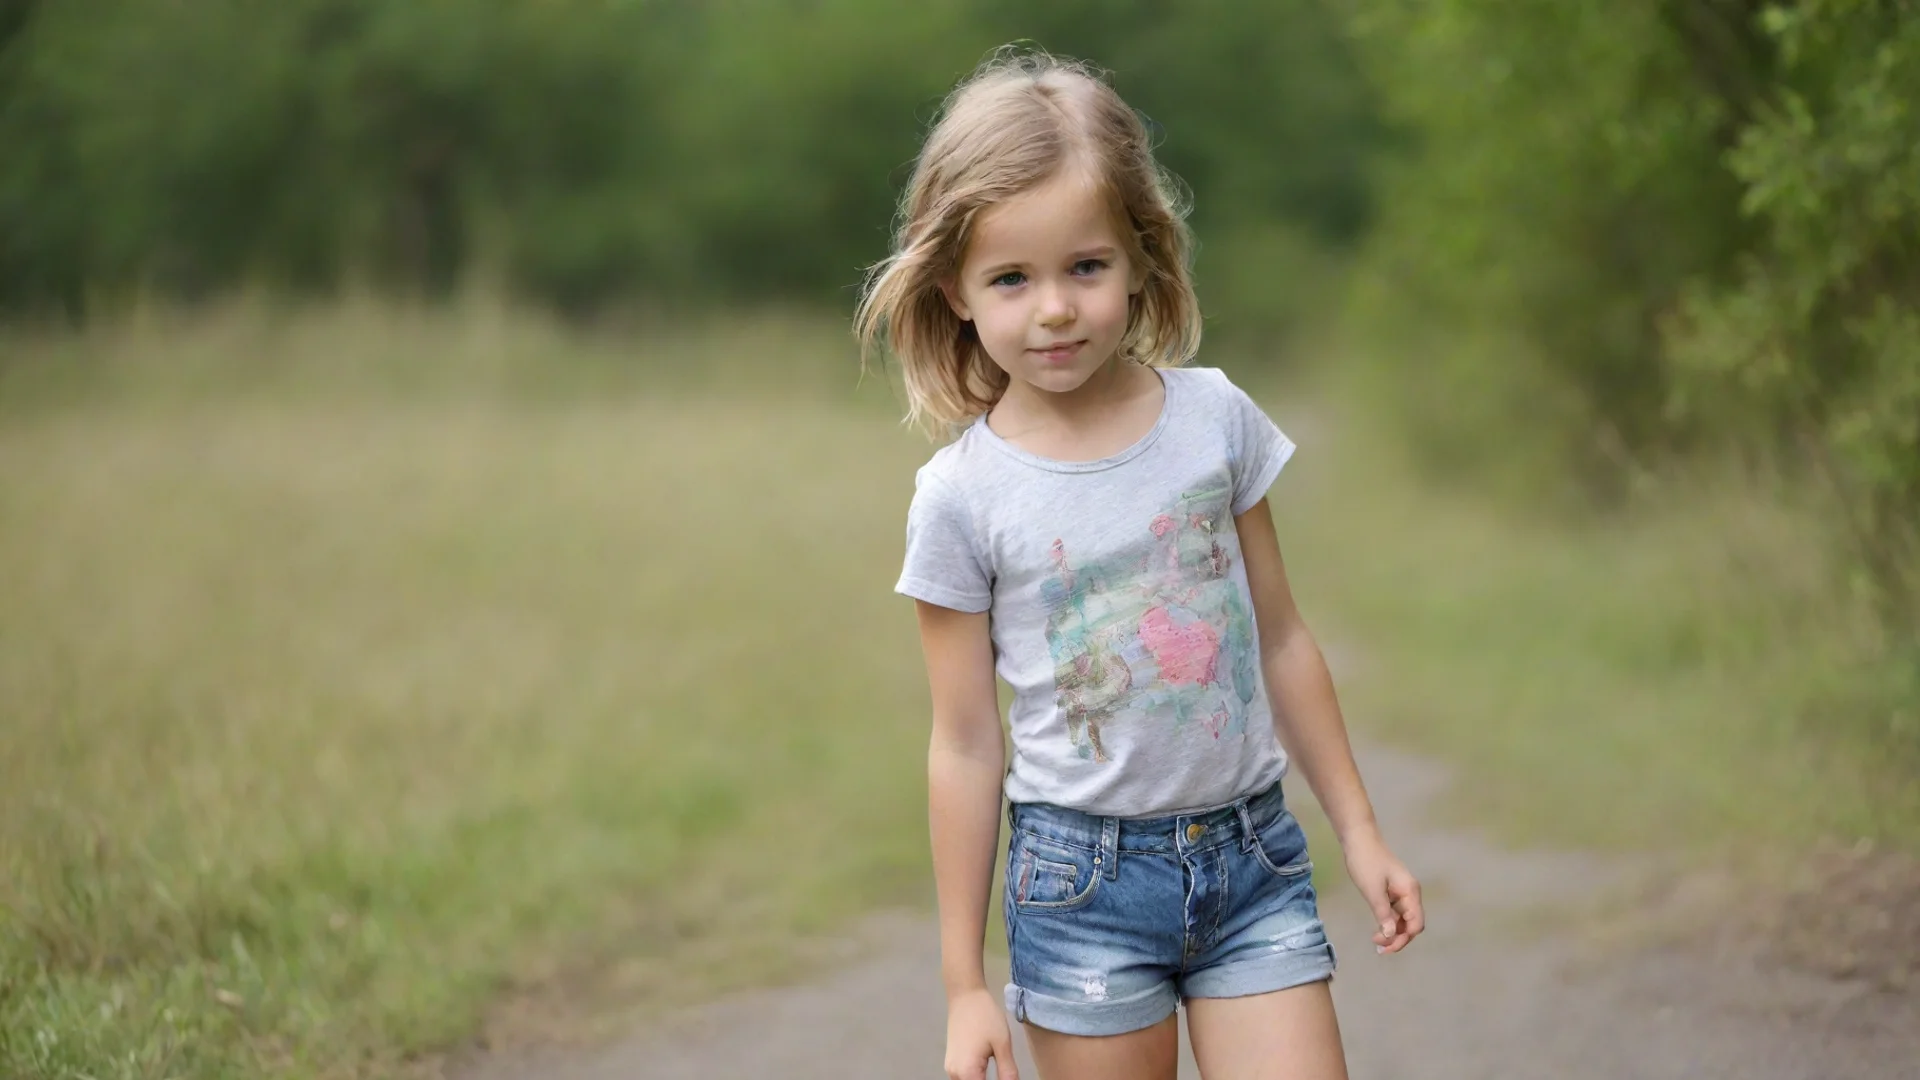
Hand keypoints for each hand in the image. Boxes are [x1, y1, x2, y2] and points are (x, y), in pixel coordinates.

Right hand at [945, 986, 1018, 1079]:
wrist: (965, 995)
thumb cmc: (985, 1016)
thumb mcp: (1002, 1044)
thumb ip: (1008, 1072)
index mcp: (968, 1073)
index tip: (1009, 1077)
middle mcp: (955, 1075)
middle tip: (1007, 1075)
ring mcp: (951, 1069)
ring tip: (1001, 1074)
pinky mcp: (952, 1062)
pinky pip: (965, 1078)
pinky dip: (976, 1079)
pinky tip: (989, 1072)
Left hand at [1342, 829, 1423, 954]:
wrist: (1358, 839)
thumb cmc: (1366, 862)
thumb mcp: (1373, 891)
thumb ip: (1383, 914)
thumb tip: (1391, 936)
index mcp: (1410, 892)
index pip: (1416, 924)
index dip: (1403, 939)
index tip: (1385, 947)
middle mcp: (1410, 894)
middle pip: (1411, 924)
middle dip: (1398, 938)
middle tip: (1378, 948)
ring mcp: (1402, 892)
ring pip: (1403, 919)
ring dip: (1392, 932)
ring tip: (1375, 941)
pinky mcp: (1392, 891)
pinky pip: (1395, 912)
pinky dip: (1388, 922)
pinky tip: (1378, 928)